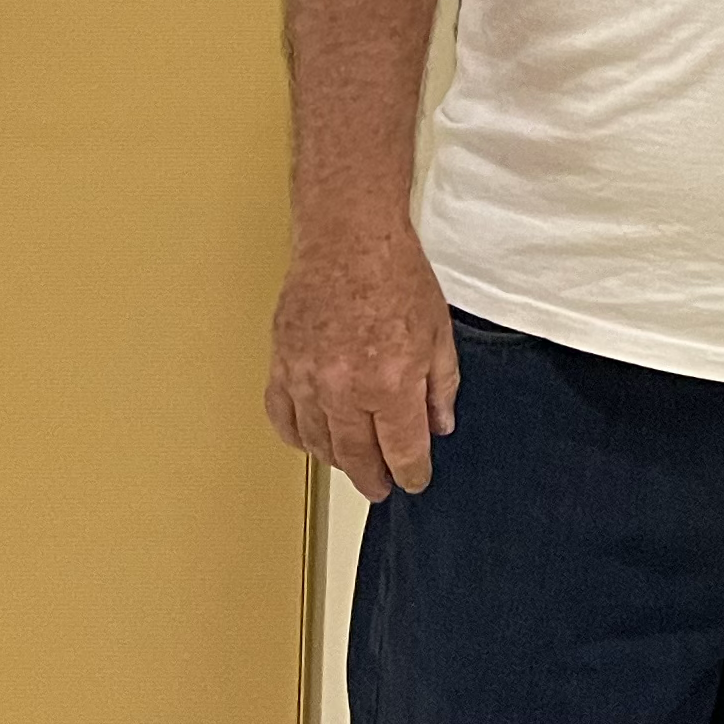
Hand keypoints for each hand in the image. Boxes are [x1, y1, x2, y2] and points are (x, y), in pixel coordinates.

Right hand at [266, 220, 460, 500]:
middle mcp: (345, 388)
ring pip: (318, 443)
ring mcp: (307, 378)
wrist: (349, 236)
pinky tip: (311, 438)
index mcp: (390, 381)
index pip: (401, 451)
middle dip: (373, 478)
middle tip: (380, 487)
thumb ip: (441, 386)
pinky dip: (297, 435)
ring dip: (337, 460)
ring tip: (352, 464)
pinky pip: (283, 417)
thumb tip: (438, 426)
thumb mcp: (438, 332)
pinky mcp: (282, 364)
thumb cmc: (394, 273)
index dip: (411, 473)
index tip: (414, 480)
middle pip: (356, 457)